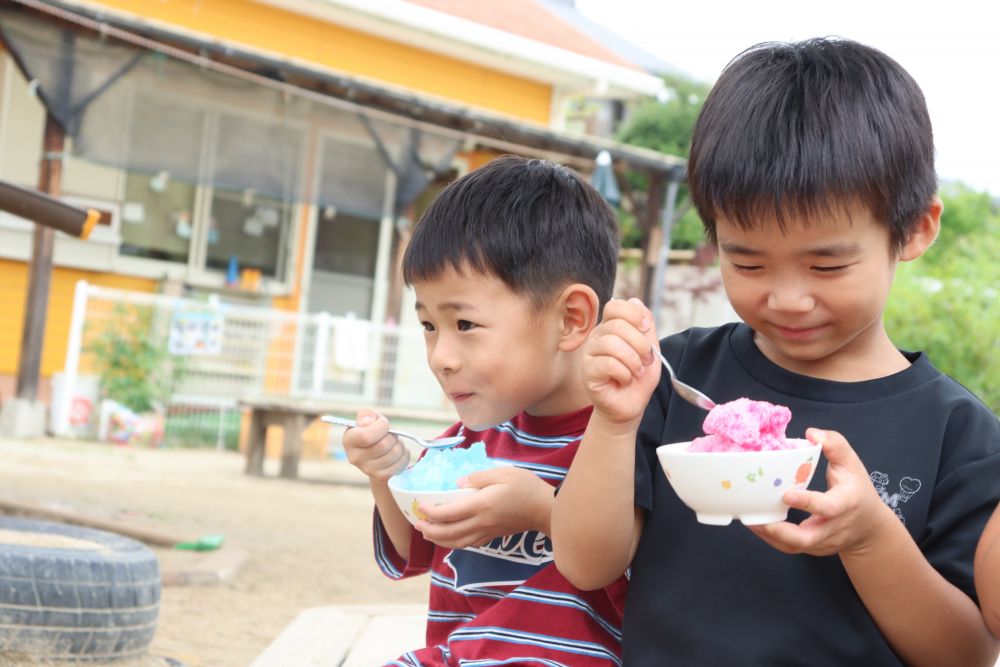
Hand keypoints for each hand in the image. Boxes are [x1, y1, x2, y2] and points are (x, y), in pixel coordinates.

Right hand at [340, 409, 410, 480]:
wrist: (378, 453)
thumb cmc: (374, 432)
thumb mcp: (370, 419)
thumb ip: (366, 414)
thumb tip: (367, 421)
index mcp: (348, 440)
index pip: (367, 436)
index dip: (381, 427)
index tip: (384, 424)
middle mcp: (354, 458)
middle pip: (384, 445)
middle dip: (393, 436)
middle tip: (391, 435)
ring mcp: (367, 470)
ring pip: (394, 454)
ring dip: (400, 445)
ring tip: (394, 443)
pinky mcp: (381, 477)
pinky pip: (400, 464)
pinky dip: (404, 455)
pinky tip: (398, 453)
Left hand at [414, 466, 553, 549]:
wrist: (545, 509)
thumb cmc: (525, 487)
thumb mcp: (502, 472)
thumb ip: (478, 477)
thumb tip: (458, 483)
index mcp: (481, 505)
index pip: (448, 513)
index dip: (430, 513)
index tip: (420, 507)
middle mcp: (481, 522)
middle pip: (448, 533)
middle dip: (429, 530)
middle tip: (417, 524)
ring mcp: (486, 532)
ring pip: (456, 543)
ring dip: (438, 540)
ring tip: (427, 534)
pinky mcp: (492, 536)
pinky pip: (468, 544)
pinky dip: (454, 543)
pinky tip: (449, 538)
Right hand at [582, 297, 661, 424]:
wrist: (630, 404)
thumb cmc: (638, 377)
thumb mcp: (650, 348)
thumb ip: (646, 325)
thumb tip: (635, 301)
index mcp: (611, 328)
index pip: (615, 306)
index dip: (633, 314)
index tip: (646, 328)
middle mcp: (597, 337)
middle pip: (616, 326)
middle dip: (640, 344)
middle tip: (646, 359)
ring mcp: (590, 354)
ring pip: (612, 344)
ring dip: (633, 361)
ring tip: (637, 372)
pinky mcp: (588, 372)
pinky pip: (608, 364)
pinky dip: (624, 373)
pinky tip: (625, 380)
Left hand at [749, 428, 895, 556]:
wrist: (869, 528)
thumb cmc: (857, 490)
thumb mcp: (852, 464)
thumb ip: (835, 445)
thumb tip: (811, 433)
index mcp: (846, 504)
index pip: (828, 507)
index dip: (808, 502)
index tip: (786, 494)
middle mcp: (834, 527)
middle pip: (808, 538)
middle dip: (781, 531)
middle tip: (757, 518)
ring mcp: (823, 542)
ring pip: (795, 546)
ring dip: (770, 536)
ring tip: (749, 519)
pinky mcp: (813, 549)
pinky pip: (790, 547)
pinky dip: (771, 538)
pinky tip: (756, 524)